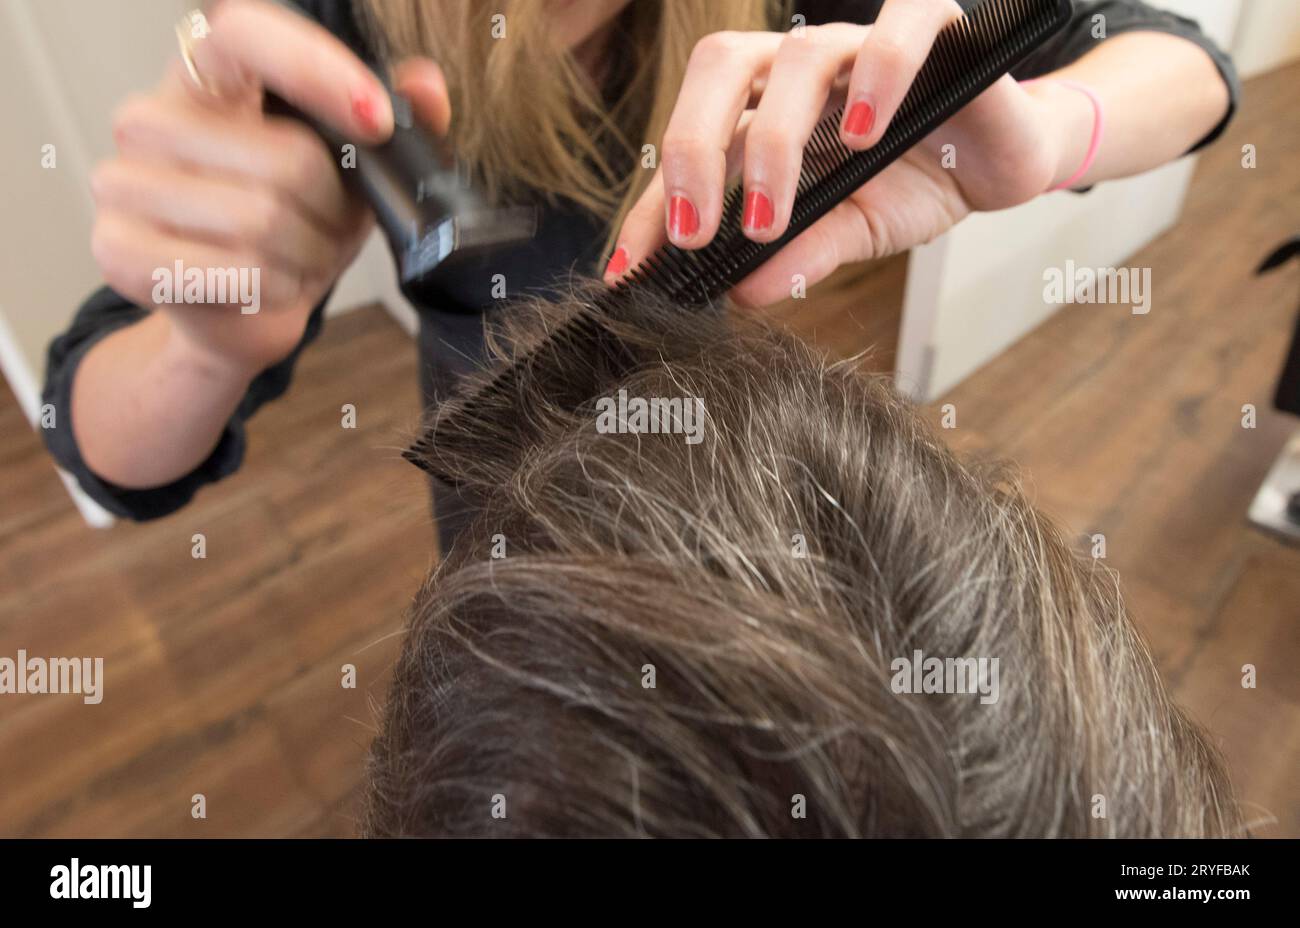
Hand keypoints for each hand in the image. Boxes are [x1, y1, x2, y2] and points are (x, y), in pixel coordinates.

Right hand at [90, 0, 449, 375]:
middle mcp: (149, 117)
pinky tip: (267, 286)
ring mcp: (123, 182)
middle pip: (286, 159)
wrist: (242, 311)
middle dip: (332, 210)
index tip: (375, 118)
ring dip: (308, 254)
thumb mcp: (351, 170)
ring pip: (263, 221)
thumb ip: (395, 123)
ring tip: (298, 257)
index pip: (245, 33)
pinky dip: (276, 289)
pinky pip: (236, 273)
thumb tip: (426, 86)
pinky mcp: (118, 250)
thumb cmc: (293, 225)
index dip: (315, 68)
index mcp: (205, 76)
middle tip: (327, 227)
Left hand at [606, 0, 1074, 306]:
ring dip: (774, 139)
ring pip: (796, 55)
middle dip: (692, 151)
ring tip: (772, 216)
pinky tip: (862, 133)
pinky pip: (898, 26)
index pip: (695, 147)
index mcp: (769, 112)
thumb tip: (742, 292)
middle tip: (692, 237)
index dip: (654, 205)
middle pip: (722, 71)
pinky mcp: (932, 29)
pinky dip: (876, 73)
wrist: (1006, 158)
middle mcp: (802, 71)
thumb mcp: (854, 232)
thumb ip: (802, 253)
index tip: (630, 270)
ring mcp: (859, 45)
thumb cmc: (920, 183)